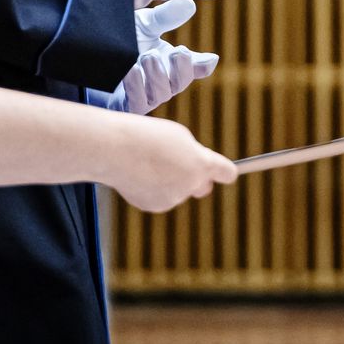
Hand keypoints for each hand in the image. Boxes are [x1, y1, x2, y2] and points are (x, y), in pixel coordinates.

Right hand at [107, 115, 237, 211]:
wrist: (115, 149)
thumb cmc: (148, 136)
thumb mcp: (179, 137)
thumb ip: (194, 155)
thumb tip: (197, 170)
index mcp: (201, 164)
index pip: (227, 173)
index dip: (225, 171)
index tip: (224, 171)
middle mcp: (191, 185)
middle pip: (203, 186)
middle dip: (197, 179)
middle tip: (183, 164)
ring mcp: (173, 199)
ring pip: (178, 191)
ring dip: (170, 180)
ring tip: (150, 162)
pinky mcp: (154, 206)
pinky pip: (160, 196)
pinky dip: (153, 188)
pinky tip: (140, 174)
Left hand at [115, 0, 217, 114]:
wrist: (89, 55)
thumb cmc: (122, 41)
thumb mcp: (144, 25)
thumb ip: (165, 17)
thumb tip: (189, 5)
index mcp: (170, 63)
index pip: (194, 68)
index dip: (203, 65)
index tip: (210, 59)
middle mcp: (161, 82)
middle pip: (181, 83)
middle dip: (182, 67)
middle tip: (178, 51)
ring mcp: (145, 97)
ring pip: (161, 94)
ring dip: (157, 74)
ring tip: (148, 56)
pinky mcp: (125, 107)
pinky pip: (137, 102)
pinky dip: (135, 85)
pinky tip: (130, 69)